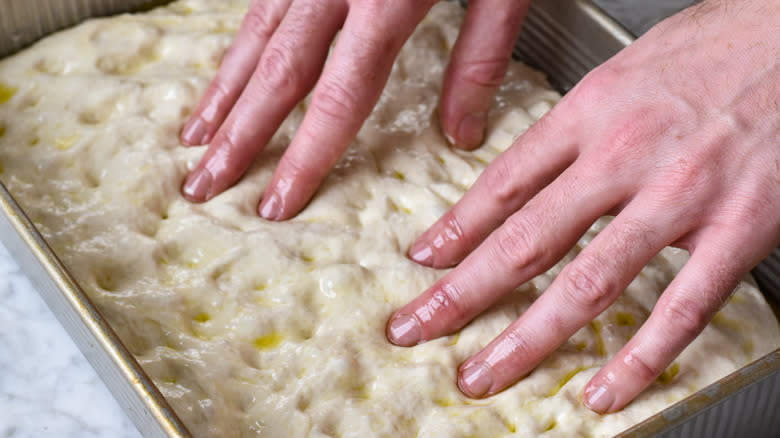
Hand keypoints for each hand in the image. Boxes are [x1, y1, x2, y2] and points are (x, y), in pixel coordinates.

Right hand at [180, 0, 530, 219]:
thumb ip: (481, 57)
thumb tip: (460, 135)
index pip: (338, 95)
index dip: (305, 154)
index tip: (276, 201)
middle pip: (278, 72)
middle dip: (239, 135)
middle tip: (203, 186)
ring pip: (255, 35)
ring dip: (222, 92)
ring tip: (193, 139)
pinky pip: (262, 2)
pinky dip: (238, 44)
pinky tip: (225, 71)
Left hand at [387, 0, 779, 412]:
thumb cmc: (718, 46)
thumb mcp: (623, 70)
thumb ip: (574, 127)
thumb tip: (527, 173)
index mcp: (590, 112)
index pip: (502, 186)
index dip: (454, 232)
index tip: (424, 264)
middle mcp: (623, 156)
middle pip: (524, 242)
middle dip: (460, 295)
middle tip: (417, 329)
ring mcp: (679, 197)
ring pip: (586, 284)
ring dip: (526, 339)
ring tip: (485, 373)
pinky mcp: (738, 229)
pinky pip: (681, 308)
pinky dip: (640, 358)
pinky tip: (605, 389)